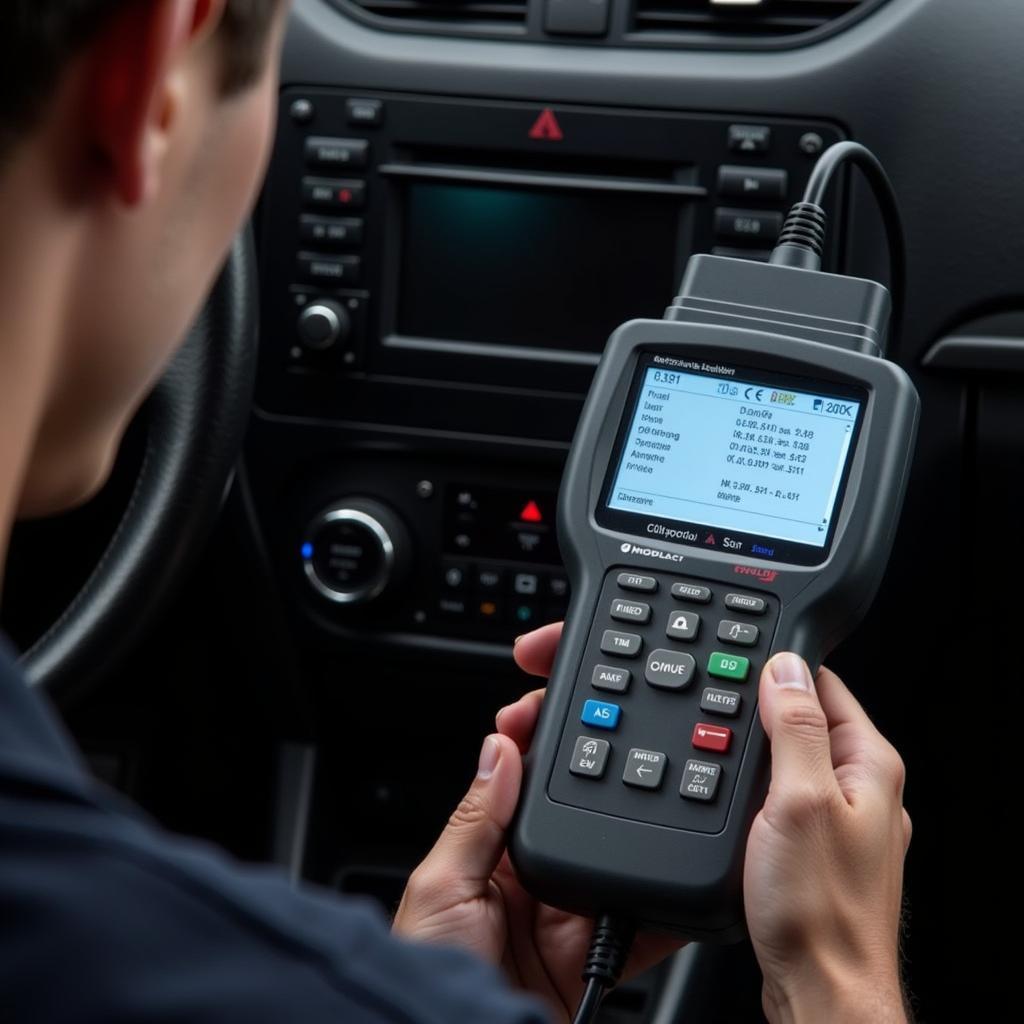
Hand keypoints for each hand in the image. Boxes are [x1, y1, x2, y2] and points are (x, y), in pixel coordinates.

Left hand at [393, 622, 681, 1022]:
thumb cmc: (424, 973)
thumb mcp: (440, 888)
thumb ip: (475, 822)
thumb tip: (498, 749)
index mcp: (484, 859)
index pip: (518, 787)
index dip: (536, 744)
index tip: (557, 703)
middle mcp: (528, 884)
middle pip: (575, 817)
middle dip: (598, 775)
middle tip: (624, 731)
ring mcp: (565, 919)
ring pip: (613, 861)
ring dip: (636, 834)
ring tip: (659, 793)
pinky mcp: (596, 960)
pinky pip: (643, 923)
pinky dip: (665, 903)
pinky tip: (675, 877)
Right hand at [746, 653, 910, 1023]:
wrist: (822, 992)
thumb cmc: (820, 911)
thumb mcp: (798, 799)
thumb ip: (793, 728)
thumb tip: (784, 668)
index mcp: (870, 766)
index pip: (825, 686)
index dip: (781, 671)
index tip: (743, 669)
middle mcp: (865, 790)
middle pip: (807, 722)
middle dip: (764, 715)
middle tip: (724, 723)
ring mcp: (845, 822)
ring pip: (793, 762)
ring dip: (758, 758)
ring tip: (725, 766)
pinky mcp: (821, 851)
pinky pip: (788, 800)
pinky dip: (759, 794)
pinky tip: (737, 810)